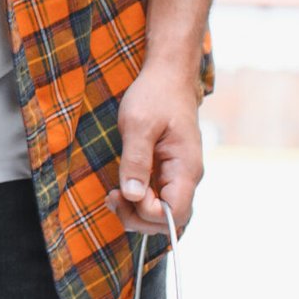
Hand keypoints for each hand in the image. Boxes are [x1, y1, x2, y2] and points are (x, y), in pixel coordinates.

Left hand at [111, 63, 202, 240]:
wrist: (168, 77)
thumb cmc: (155, 96)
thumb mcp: (138, 124)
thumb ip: (136, 160)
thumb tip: (132, 195)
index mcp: (186, 167)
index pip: (176, 213)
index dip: (148, 213)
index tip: (124, 193)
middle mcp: (187, 177)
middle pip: (169, 221)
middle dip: (138, 218)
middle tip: (111, 198)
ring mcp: (178, 176)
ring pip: (162, 214)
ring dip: (136, 213)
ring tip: (112, 196)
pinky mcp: (168, 173)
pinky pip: (157, 200)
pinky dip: (137, 203)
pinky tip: (119, 192)